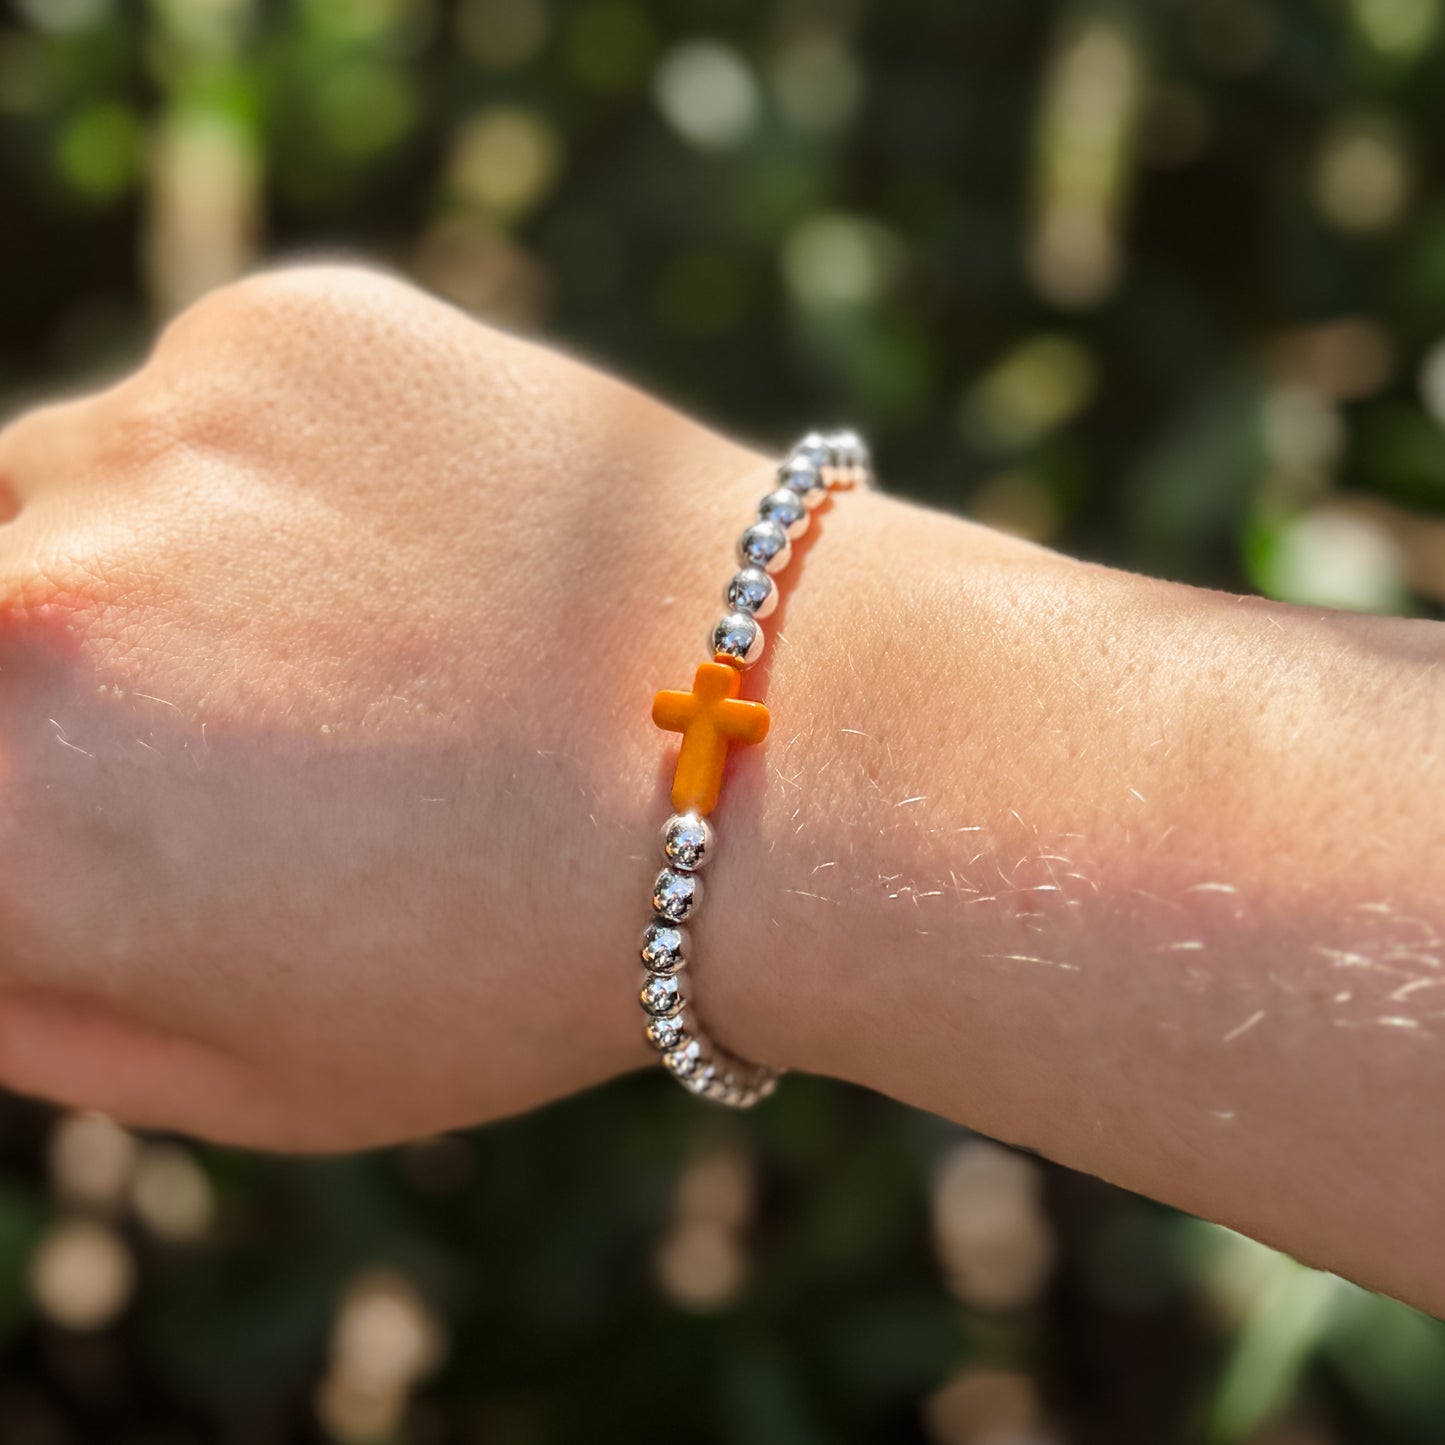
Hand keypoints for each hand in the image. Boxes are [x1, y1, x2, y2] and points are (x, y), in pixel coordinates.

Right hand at [0, 264, 776, 1147]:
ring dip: (120, 574)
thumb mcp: (247, 1067)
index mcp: (7, 814)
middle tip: (189, 737)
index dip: (31, 806)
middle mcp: (34, 597)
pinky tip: (404, 556)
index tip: (103, 800)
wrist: (771, 751)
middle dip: (33, 693)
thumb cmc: (524, 954)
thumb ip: (23, 984)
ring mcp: (165, 433)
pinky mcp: (287, 329)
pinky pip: (187, 413)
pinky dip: (248, 486)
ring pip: (36, 495)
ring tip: (324, 652)